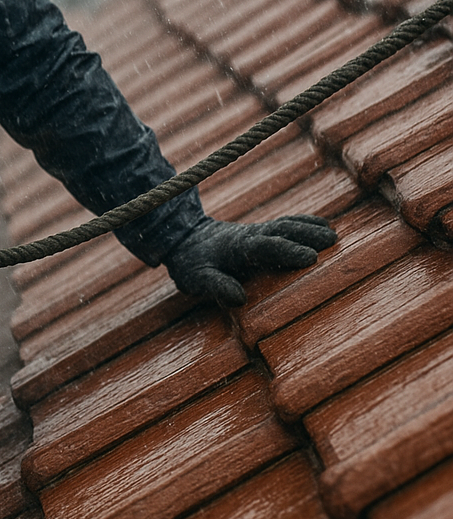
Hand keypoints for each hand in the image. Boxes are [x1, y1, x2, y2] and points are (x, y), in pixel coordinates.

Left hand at [163, 215, 336, 307]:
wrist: (185, 240)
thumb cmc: (192, 264)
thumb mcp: (197, 279)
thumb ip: (216, 285)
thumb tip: (239, 297)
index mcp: (237, 247)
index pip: (265, 247)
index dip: (287, 251)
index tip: (311, 258)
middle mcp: (250, 235)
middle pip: (280, 231)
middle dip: (306, 234)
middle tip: (332, 240)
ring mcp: (257, 231)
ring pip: (285, 224)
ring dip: (308, 227)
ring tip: (334, 234)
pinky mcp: (261, 232)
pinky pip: (284, 223)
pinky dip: (303, 221)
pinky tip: (322, 224)